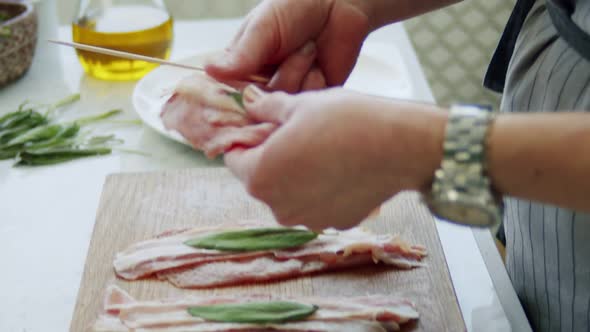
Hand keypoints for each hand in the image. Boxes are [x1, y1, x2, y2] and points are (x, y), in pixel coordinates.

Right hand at [205, 0, 371, 92]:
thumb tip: (210, 69)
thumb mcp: (264, 27)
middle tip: (295, 48)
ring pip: (283, 105)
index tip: (255, 82)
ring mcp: (286, 94)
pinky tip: (320, 65)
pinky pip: (305, 107)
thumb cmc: (296, 7)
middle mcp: (261, 84)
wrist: (338, 5)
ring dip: (299, 74)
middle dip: (282, 76)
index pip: (229, 93)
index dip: (239, 95)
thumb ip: (242, 53)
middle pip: (260, 104)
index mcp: (241, 66)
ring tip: (310, 48)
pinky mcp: (310, 100)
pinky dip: (315, 85)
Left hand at [225, 86, 446, 229]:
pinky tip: (341, 168)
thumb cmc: (344, 120)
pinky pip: (316, 204)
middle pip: (261, 179)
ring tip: (321, 150)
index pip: (234, 159)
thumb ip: (266, 108)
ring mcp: (308, 220)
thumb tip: (247, 101)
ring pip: (289, 194)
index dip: (246, 140)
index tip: (264, 126)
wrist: (399, 146)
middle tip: (295, 134)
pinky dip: (320, 190)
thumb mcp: (299, 105)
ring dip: (295, 176)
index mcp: (259, 177)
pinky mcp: (335, 223)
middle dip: (271, 158)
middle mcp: (278, 208)